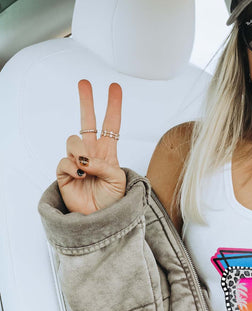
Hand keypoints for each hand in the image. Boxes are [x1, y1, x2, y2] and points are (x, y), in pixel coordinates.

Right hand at [56, 80, 125, 213]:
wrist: (101, 220)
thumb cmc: (114, 201)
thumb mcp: (119, 181)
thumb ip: (106, 165)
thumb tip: (84, 159)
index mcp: (109, 153)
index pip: (111, 125)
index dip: (113, 106)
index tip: (115, 87)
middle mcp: (92, 154)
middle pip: (87, 122)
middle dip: (87, 101)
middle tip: (84, 82)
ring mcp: (77, 162)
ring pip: (73, 140)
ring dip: (81, 152)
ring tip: (87, 170)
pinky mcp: (64, 173)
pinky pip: (65, 161)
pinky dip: (73, 168)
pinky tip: (81, 178)